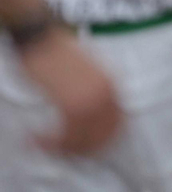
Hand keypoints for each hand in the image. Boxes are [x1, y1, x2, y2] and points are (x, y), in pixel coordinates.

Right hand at [19, 27, 122, 155]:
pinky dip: (49, 143)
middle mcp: (109, 94)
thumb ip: (96, 96)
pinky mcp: (73, 103)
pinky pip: (66, 136)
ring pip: (83, 140)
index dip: (100, 141)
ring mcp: (93, 99)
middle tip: (59, 152)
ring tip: (41, 144)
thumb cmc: (57, 55)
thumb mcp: (88, 75)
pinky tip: (34, 138)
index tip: (83, 149)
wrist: (41, 39)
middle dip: (80, 149)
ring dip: (60, 148)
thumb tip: (93, 124)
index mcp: (115, 87)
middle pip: (101, 136)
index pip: (117, 125)